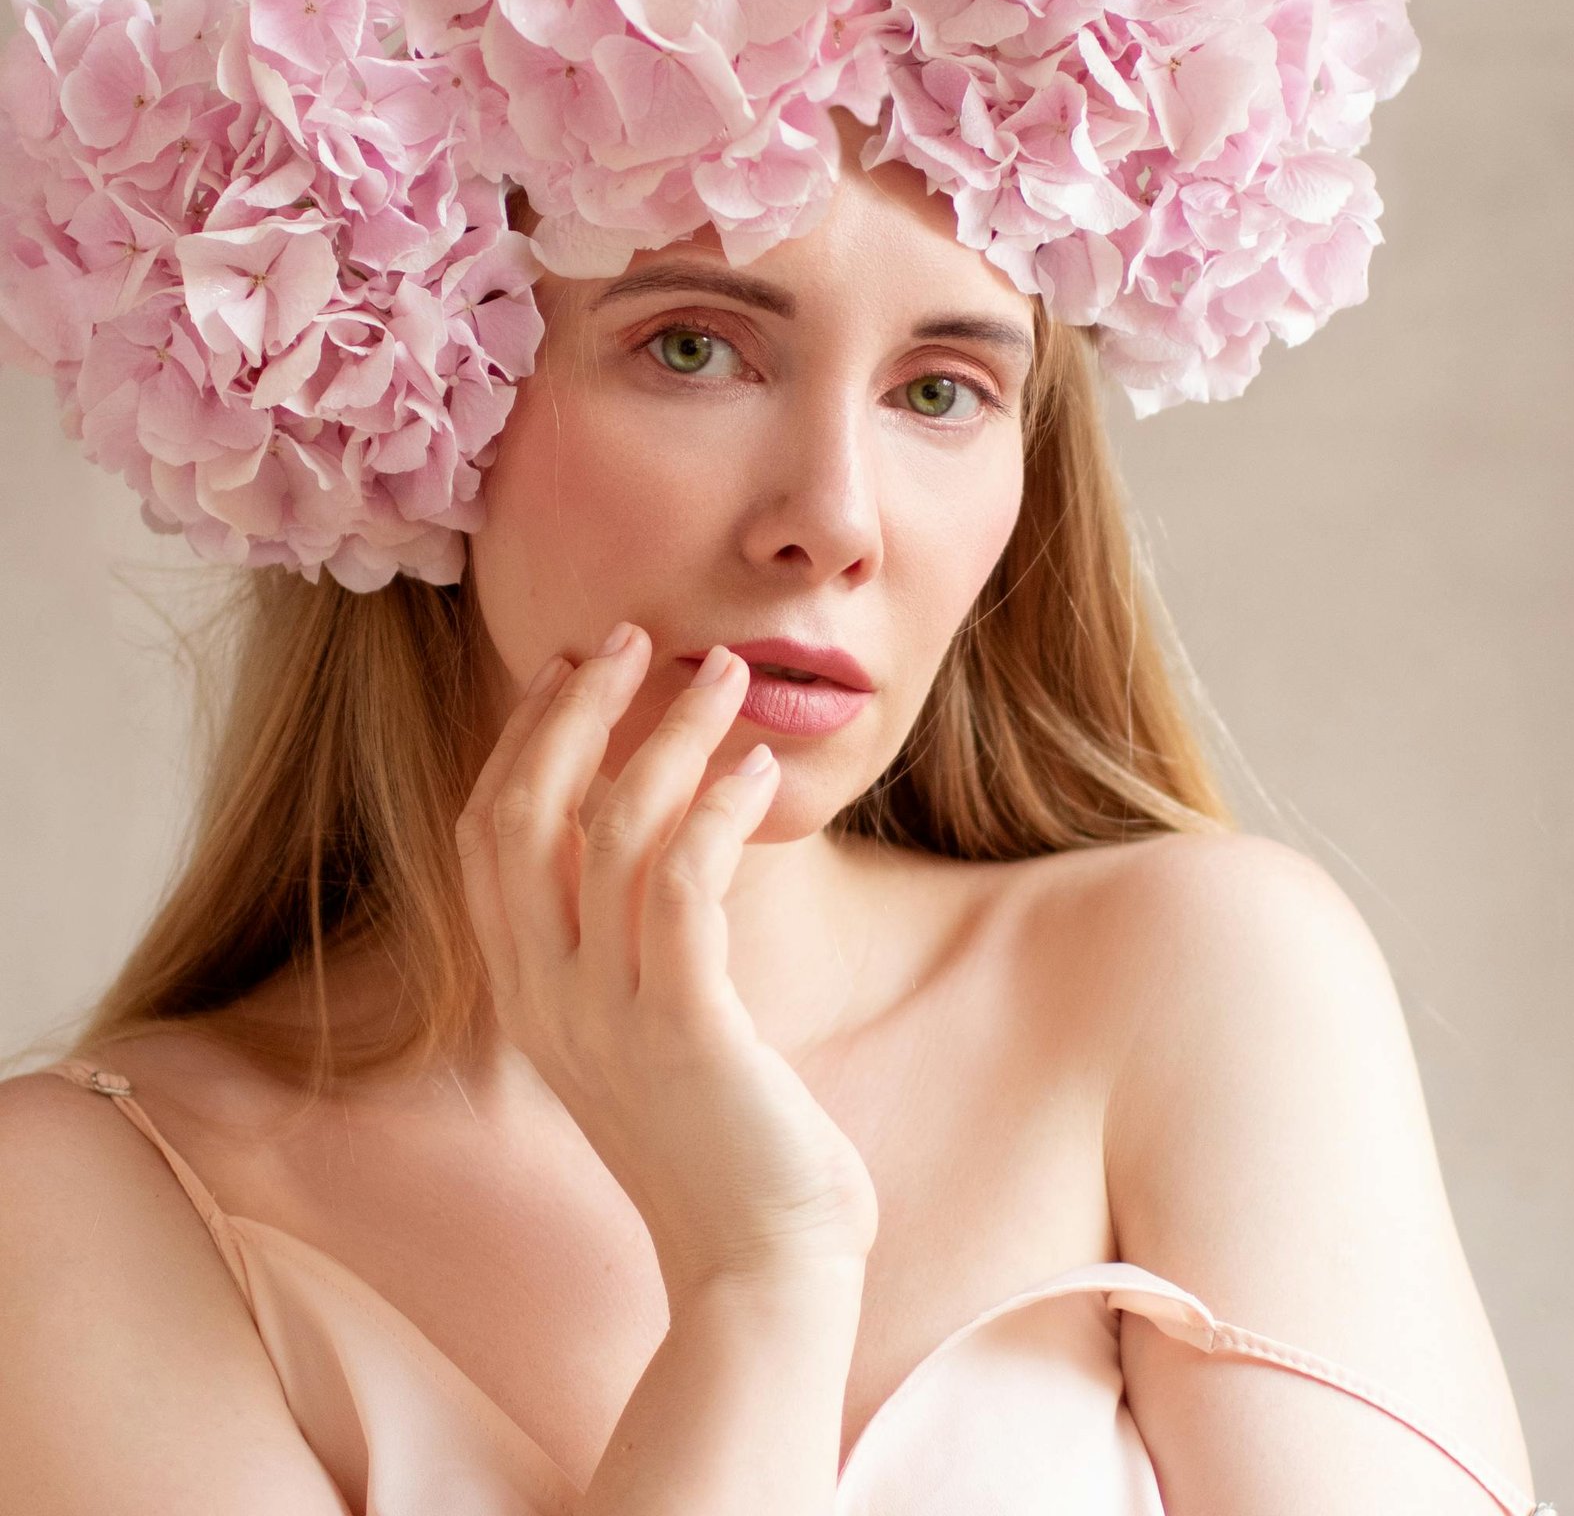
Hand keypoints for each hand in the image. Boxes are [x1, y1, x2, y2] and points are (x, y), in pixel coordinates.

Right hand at [454, 624, 879, 1307]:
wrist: (757, 1266)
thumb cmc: (718, 1140)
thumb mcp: (639, 1031)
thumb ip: (620, 947)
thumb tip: (651, 840)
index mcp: (527, 993)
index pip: (485, 837)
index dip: (518, 741)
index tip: (565, 668)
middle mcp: (547, 998)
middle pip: (522, 815)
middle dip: (571, 711)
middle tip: (632, 636)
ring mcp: (607, 1017)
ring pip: (607, 832)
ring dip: (663, 738)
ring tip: (722, 676)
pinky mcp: (685, 1032)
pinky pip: (682, 889)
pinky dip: (716, 812)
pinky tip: (755, 768)